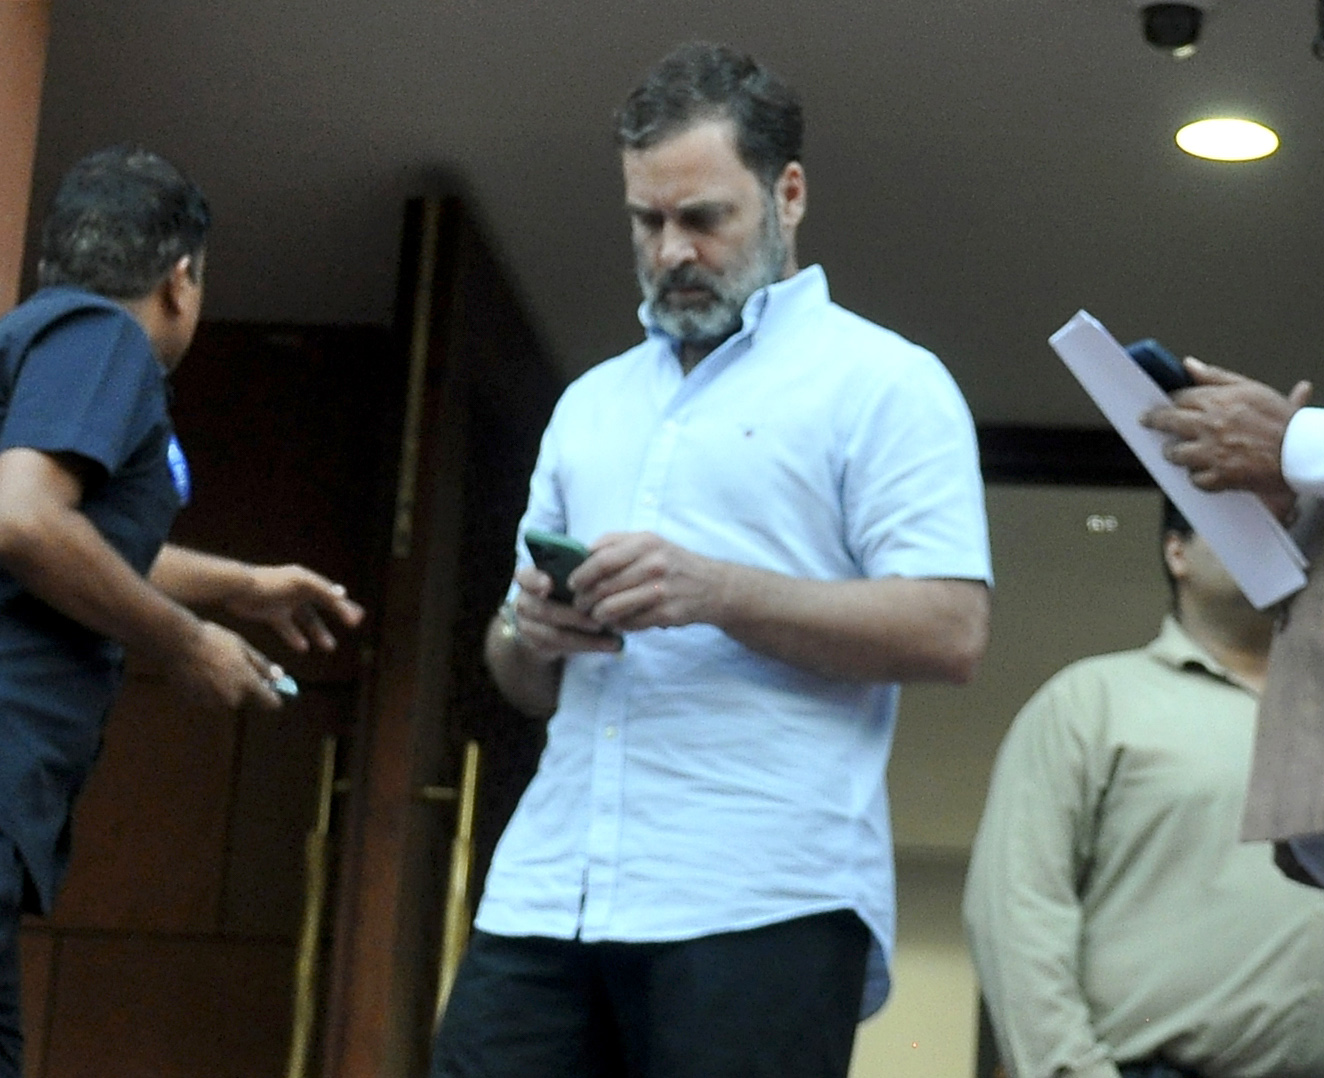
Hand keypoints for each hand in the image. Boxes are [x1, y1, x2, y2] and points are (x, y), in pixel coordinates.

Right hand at [169, 620, 284, 710]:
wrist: (177, 644)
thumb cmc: (213, 641)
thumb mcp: (243, 647)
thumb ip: (262, 665)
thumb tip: (279, 677)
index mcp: (248, 684)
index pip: (271, 703)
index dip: (273, 695)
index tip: (270, 687)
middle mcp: (232, 699)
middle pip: (247, 699)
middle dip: (245, 687)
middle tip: (233, 665)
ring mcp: (213, 703)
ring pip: (227, 699)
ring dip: (225, 688)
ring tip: (214, 665)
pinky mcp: (196, 703)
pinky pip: (209, 699)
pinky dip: (208, 690)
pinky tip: (200, 671)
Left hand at [226, 564, 364, 652]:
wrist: (237, 588)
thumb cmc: (269, 583)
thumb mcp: (299, 584)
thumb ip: (320, 590)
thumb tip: (343, 594)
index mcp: (305, 580)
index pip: (330, 595)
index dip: (344, 607)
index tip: (357, 619)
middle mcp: (297, 590)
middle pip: (322, 605)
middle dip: (337, 617)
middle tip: (353, 626)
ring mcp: (285, 602)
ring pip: (306, 620)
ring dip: (317, 632)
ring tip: (329, 646)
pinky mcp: (272, 613)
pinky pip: (288, 628)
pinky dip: (295, 637)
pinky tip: (302, 648)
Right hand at [505, 565, 622, 658]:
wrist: (551, 621)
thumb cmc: (566, 591)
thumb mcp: (570, 579)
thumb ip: (579, 574)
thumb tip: (601, 567)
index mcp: (529, 579)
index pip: (526, 577)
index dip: (535, 581)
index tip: (548, 585)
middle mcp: (523, 601)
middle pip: (545, 610)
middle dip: (575, 617)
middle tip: (601, 621)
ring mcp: (527, 625)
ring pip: (555, 634)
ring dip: (586, 639)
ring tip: (613, 640)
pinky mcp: (536, 645)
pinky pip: (561, 648)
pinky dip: (587, 647)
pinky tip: (608, 645)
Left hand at [570, 531, 721, 631]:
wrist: (713, 586)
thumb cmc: (672, 562)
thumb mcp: (650, 541)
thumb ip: (616, 542)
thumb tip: (584, 552)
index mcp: (646, 542)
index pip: (602, 560)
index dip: (581, 574)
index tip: (572, 584)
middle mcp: (654, 564)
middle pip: (603, 586)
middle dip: (584, 599)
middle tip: (579, 605)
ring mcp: (661, 591)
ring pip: (612, 608)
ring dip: (597, 615)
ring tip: (594, 615)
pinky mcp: (666, 613)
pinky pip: (629, 623)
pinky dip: (617, 625)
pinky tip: (616, 622)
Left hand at [1141, 357, 1311, 517]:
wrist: (1301, 451)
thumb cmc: (1281, 420)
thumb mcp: (1251, 389)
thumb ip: (1216, 377)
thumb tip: (1188, 364)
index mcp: (1218, 402)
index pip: (1179, 398)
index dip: (1171, 401)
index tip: (1166, 403)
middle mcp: (1211, 426)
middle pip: (1168, 421)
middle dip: (1155, 421)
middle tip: (1147, 421)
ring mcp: (1213, 452)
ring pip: (1175, 453)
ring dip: (1173, 452)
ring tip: (1174, 451)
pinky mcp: (1220, 476)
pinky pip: (1195, 479)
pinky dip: (1197, 477)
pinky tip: (1202, 471)